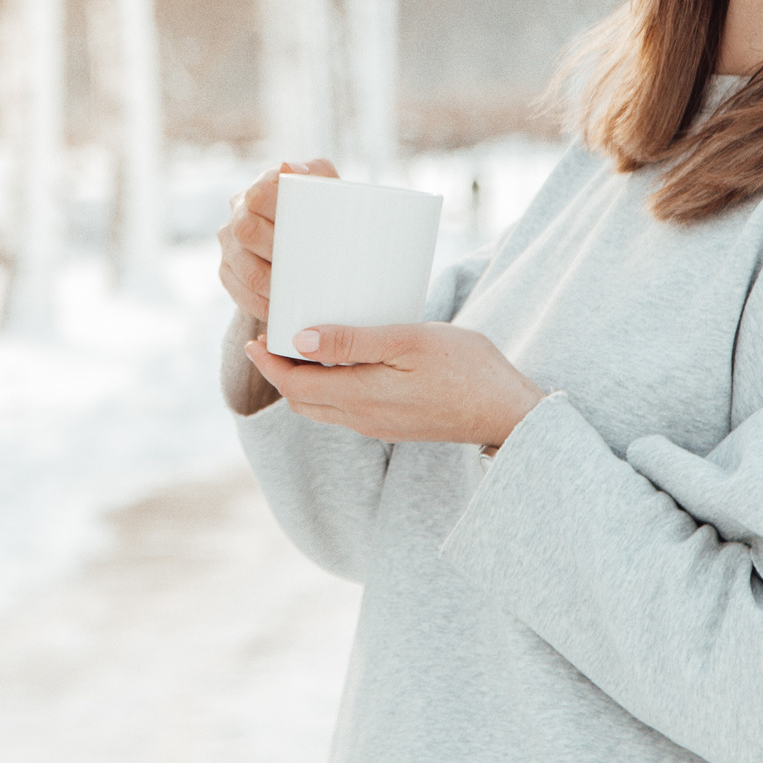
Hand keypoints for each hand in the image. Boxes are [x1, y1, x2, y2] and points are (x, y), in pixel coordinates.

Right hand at [217, 157, 337, 321]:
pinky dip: (258, 303)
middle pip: (245, 231)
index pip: (258, 195)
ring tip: (291, 294)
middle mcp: (239, 210)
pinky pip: (237, 290)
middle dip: (273, 252)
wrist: (315, 234)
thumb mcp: (328, 186)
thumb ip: (318, 173)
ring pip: (240, 266)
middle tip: (302, 268)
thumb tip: (292, 170)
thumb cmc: (326, 209)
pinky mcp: (227, 270)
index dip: (275, 212)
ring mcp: (229, 242)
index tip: (301, 230)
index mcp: (263, 185)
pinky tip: (277, 310)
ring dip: (266, 284)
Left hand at [242, 322, 545, 448]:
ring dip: (303, 382)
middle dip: (280, 372)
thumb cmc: (465, 368)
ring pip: (322, 409)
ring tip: (302, 346)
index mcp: (360, 398)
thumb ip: (353, 342)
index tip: (255, 338)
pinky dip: (328, 389)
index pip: (294, 387)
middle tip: (273, 336)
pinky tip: (342, 362)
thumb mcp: (408, 341)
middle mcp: (362, 420)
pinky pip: (345, 410)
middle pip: (302, 402)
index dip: (268, 364)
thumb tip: (299, 340)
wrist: (507, 411)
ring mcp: (378, 426)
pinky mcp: (393, 425)